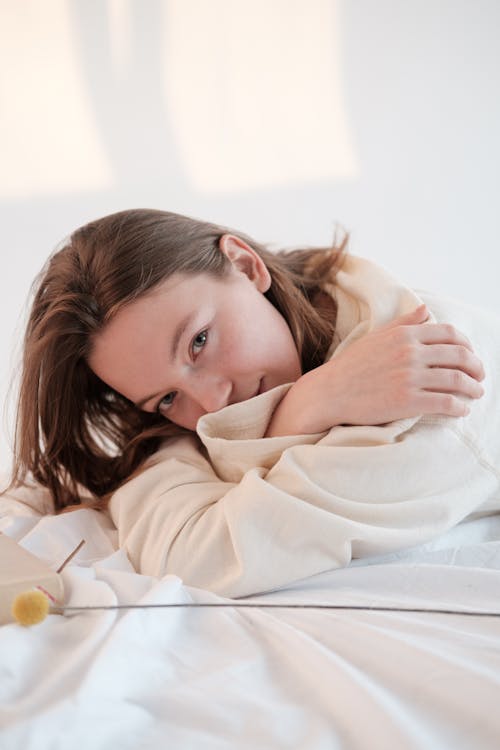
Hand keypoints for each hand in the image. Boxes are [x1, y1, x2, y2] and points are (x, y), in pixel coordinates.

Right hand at [266, 305, 484, 435]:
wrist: (330, 392)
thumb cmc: (352, 366)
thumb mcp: (377, 337)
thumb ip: (404, 323)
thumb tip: (425, 310)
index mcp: (404, 335)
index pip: (450, 334)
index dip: (467, 345)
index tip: (470, 356)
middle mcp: (410, 353)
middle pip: (459, 356)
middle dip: (476, 367)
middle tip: (480, 376)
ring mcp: (409, 377)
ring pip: (457, 380)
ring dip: (473, 388)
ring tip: (476, 393)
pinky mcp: (407, 401)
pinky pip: (445, 403)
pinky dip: (460, 407)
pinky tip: (462, 410)